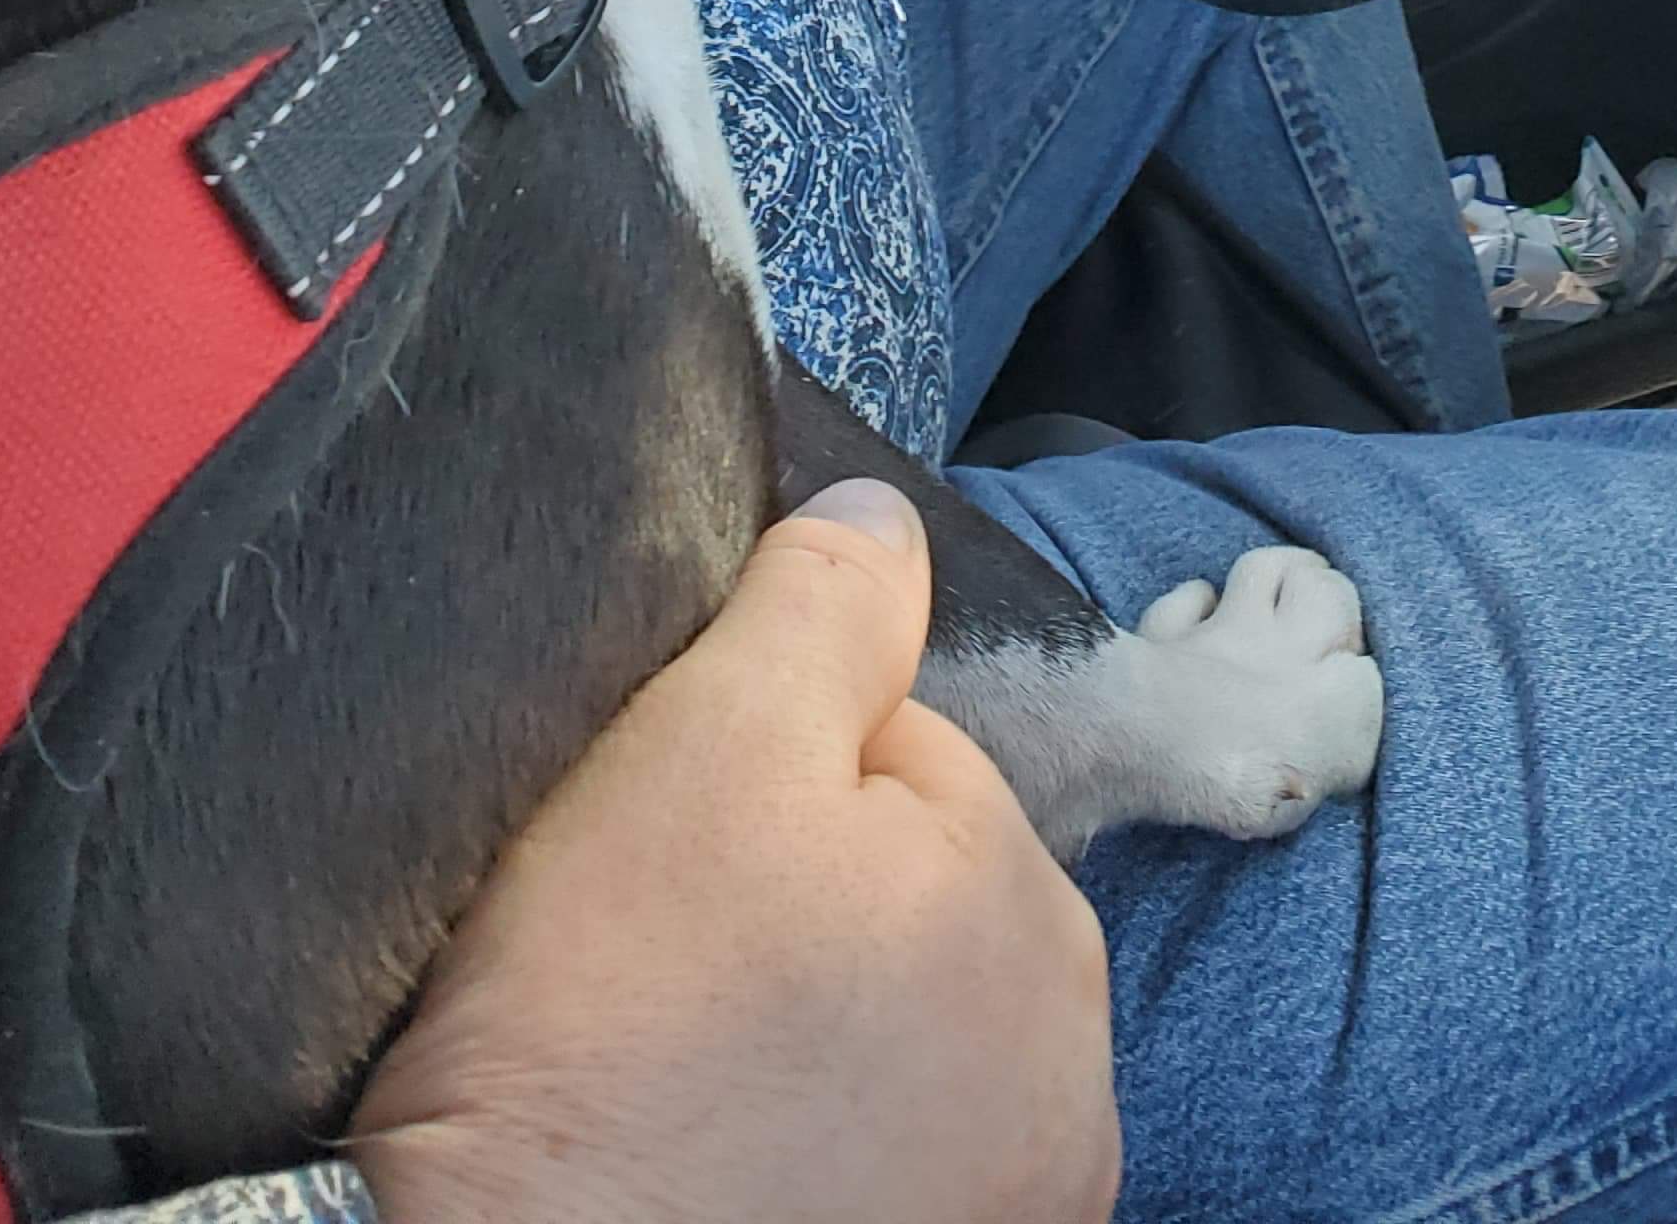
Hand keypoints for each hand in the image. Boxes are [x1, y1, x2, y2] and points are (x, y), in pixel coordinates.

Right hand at [352, 478, 1121, 1223]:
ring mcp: (1016, 1205)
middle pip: (907, 904)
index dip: (765, 774)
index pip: (901, 760)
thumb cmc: (605, 1034)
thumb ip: (822, 610)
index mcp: (1037, 915)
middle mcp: (1072, 1078)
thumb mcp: (703, 746)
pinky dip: (805, 1151)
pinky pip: (869, 1159)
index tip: (668, 851)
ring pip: (890, 1040)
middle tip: (659, 964)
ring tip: (679, 1067)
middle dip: (801, 904)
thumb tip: (885, 521)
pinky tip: (712, 1154)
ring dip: (809, 1034)